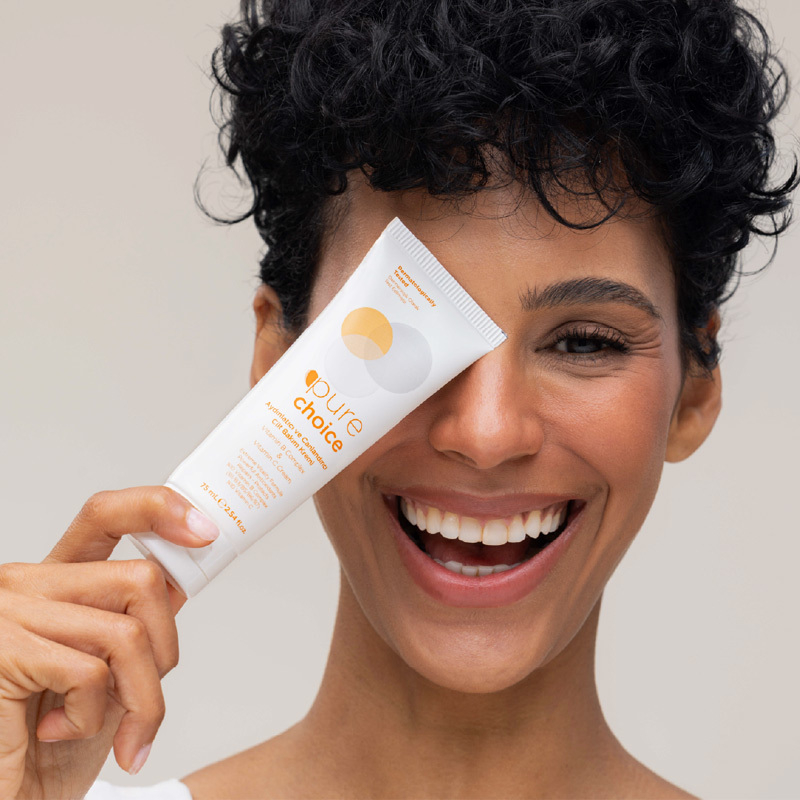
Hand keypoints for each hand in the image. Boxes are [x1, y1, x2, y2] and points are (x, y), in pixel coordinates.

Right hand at [0, 486, 218, 799]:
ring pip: (128, 632)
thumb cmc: (47, 742)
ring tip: (112, 729)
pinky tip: (59, 731)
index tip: (205, 530)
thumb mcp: (105, 670)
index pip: (107, 515)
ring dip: (141, 697)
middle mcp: (28, 584)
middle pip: (141, 579)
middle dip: (164, 648)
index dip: (159, 509)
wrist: (9, 794)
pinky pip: (91, 673)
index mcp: (54, 580)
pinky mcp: (3, 652)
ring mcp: (10, 614)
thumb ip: (132, 619)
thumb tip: (181, 577)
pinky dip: (94, 719)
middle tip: (142, 698)